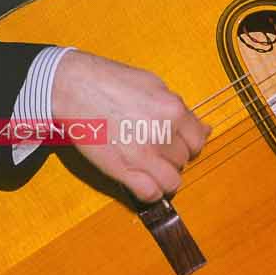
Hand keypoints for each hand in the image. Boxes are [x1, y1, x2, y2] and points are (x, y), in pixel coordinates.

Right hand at [50, 51, 210, 204]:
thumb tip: (204, 129)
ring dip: (161, 174)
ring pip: (172, 180)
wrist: (71, 87)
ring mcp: (143, 154)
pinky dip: (150, 192)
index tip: (174, 142)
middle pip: (183, 160)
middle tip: (152, 147)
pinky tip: (140, 180)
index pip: (198, 140)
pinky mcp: (123, 169)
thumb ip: (179, 109)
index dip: (186, 142)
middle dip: (171, 156)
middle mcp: (163, 132)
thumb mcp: (153, 85)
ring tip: (145, 163)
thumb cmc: (109, 81)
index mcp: (173, 109)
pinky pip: (150, 193)